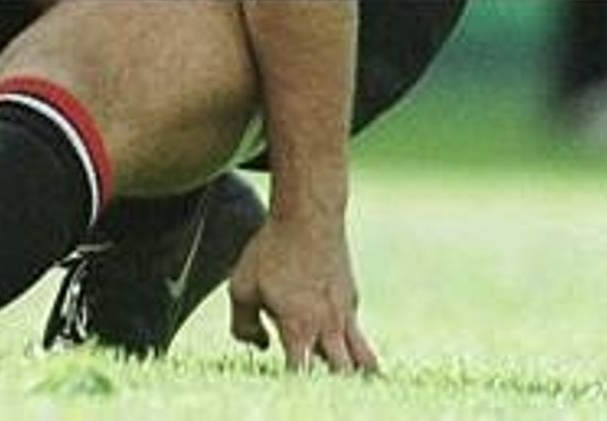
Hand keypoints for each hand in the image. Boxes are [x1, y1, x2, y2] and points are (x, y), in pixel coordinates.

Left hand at [228, 212, 380, 374]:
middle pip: (343, 376)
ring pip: (364, 361)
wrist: (309, 216)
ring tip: (346, 380)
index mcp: (299, 328)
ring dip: (356, 375)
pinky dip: (349, 344)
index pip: (302, 376)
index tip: (286, 385)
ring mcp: (345, 314)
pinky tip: (335, 339)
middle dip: (333, 386)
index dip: (294, 385)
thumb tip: (259, 346)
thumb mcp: (242, 286)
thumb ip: (244, 325)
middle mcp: (328, 327)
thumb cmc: (271, 250)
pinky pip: (355, 333)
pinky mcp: (352, 299)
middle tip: (321, 390)